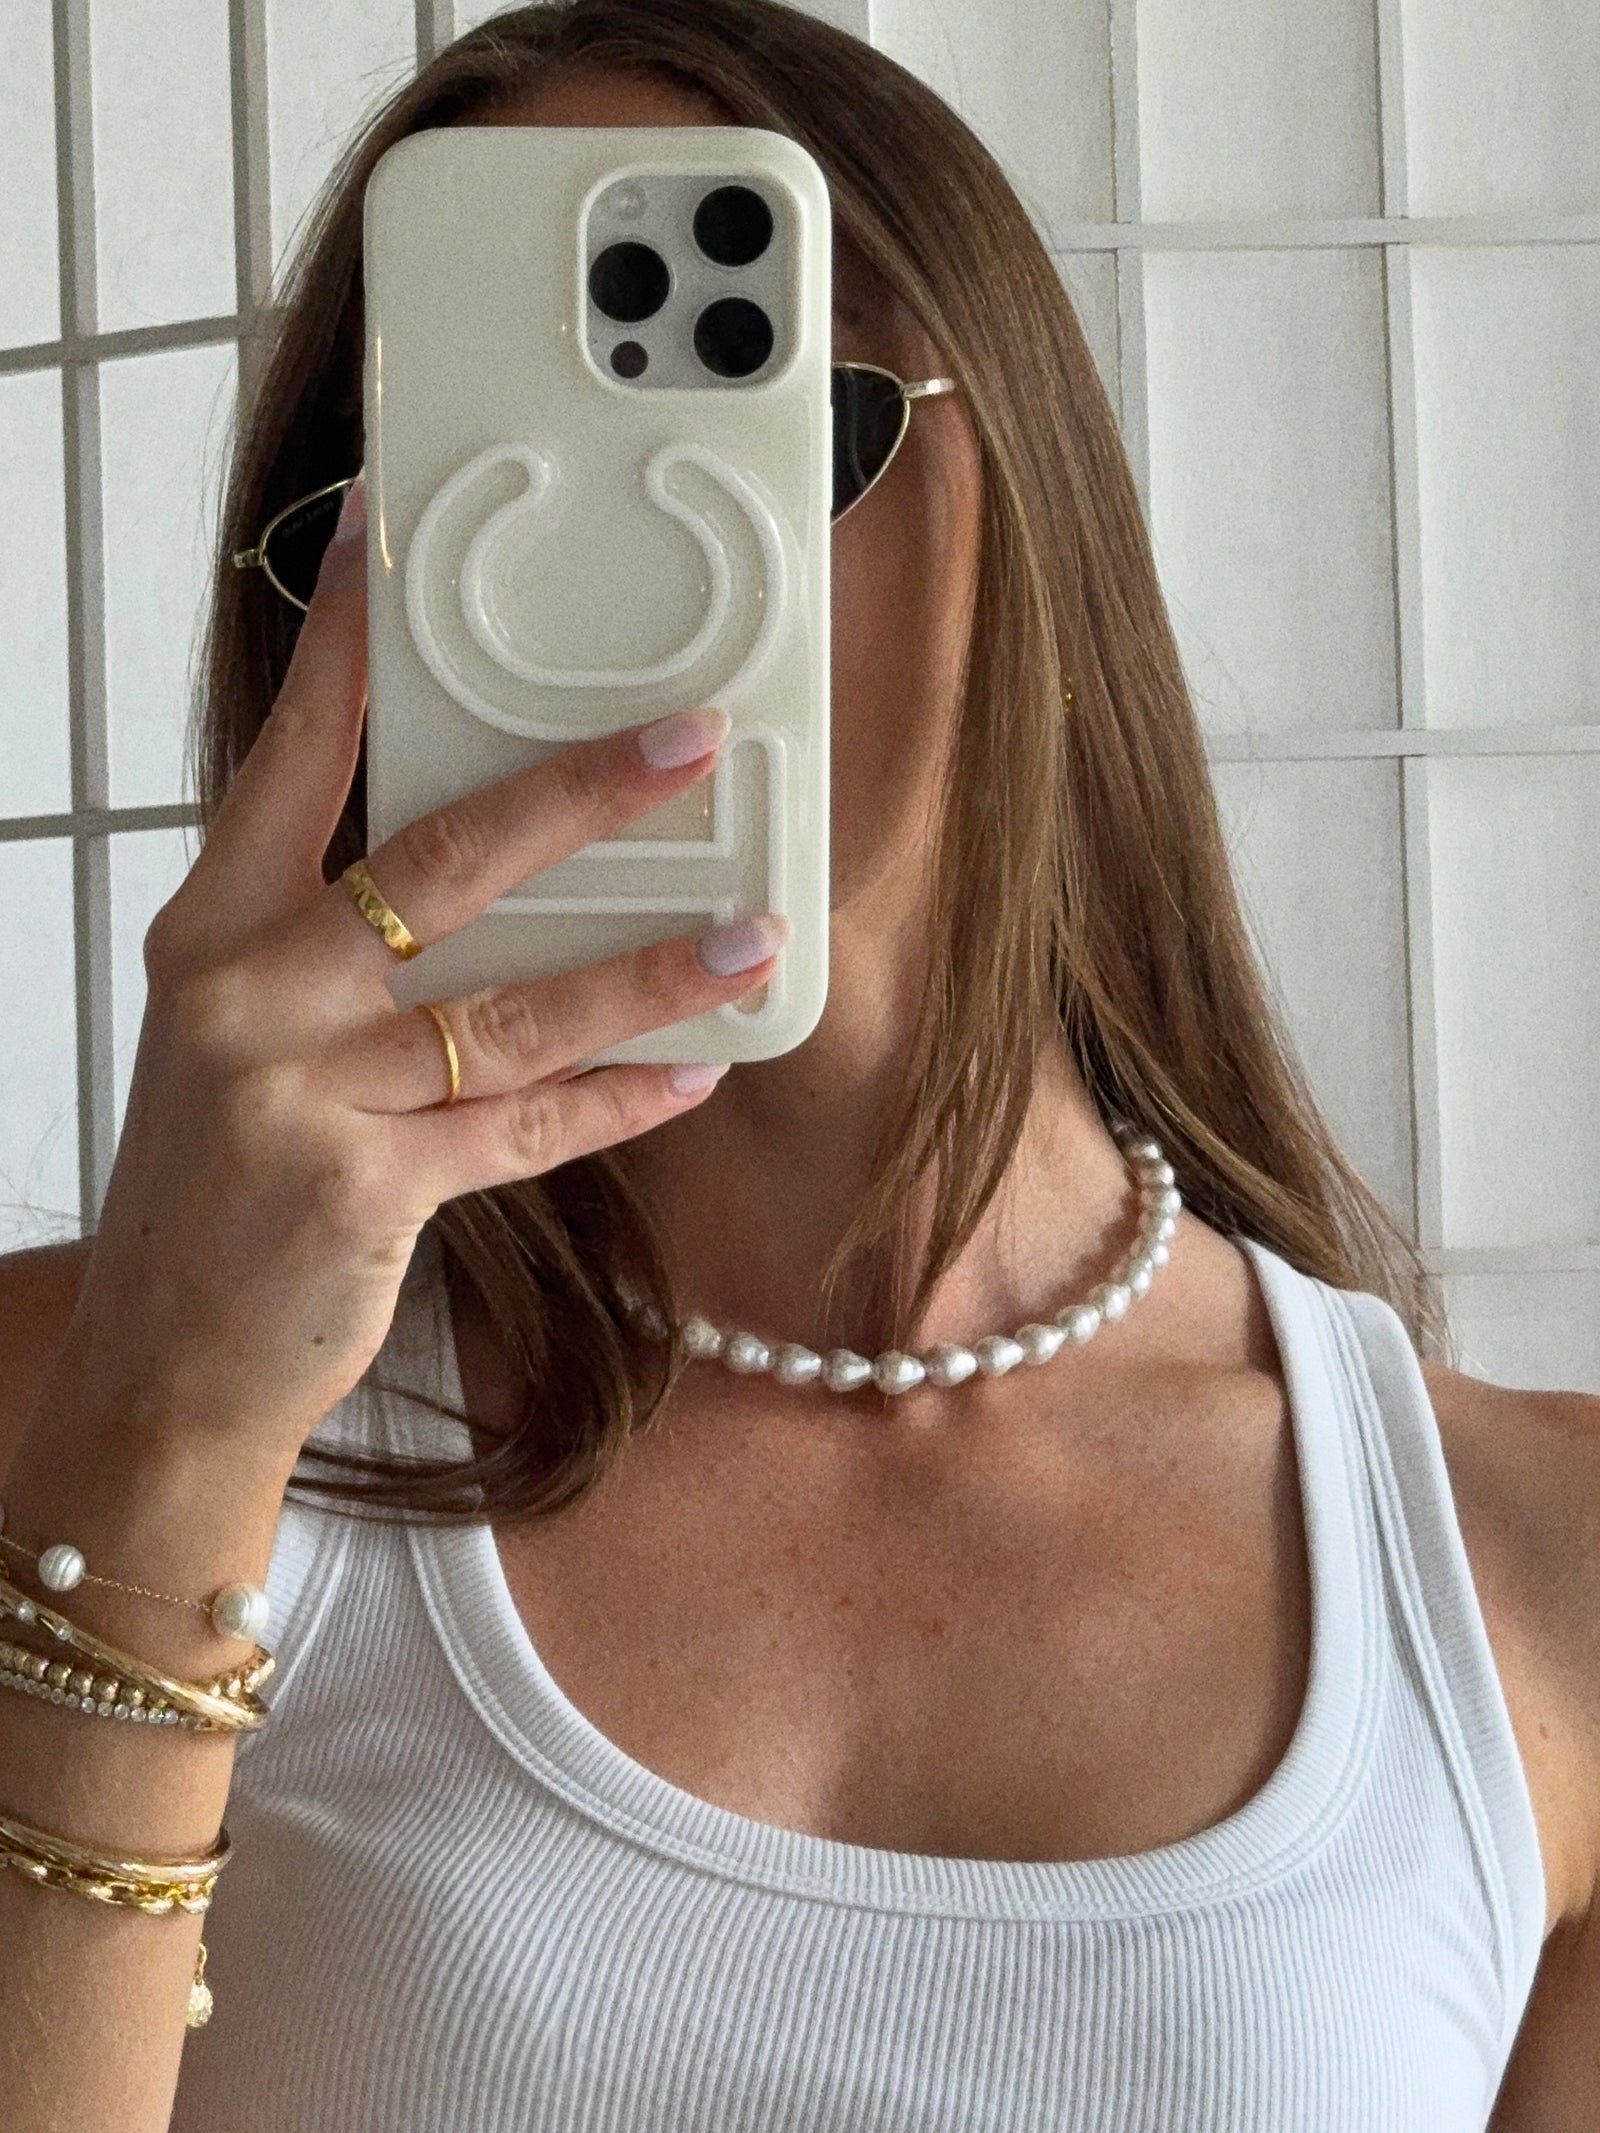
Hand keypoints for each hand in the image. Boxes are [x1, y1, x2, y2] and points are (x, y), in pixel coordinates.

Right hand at [64, 473, 786, 1464]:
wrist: (167, 1358)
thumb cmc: (221, 1181)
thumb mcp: (240, 1036)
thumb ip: (338, 947)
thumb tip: (494, 870)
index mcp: (212, 932)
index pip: (290, 755)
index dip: (346, 645)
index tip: (389, 537)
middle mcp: (247, 993)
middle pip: (439, 861)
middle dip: (580, 794)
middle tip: (689, 739)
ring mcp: (299, 1091)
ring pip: (511, 1003)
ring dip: (649, 966)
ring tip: (753, 933)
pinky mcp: (364, 1187)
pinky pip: (526, 1126)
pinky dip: (620, 1100)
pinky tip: (696, 1071)